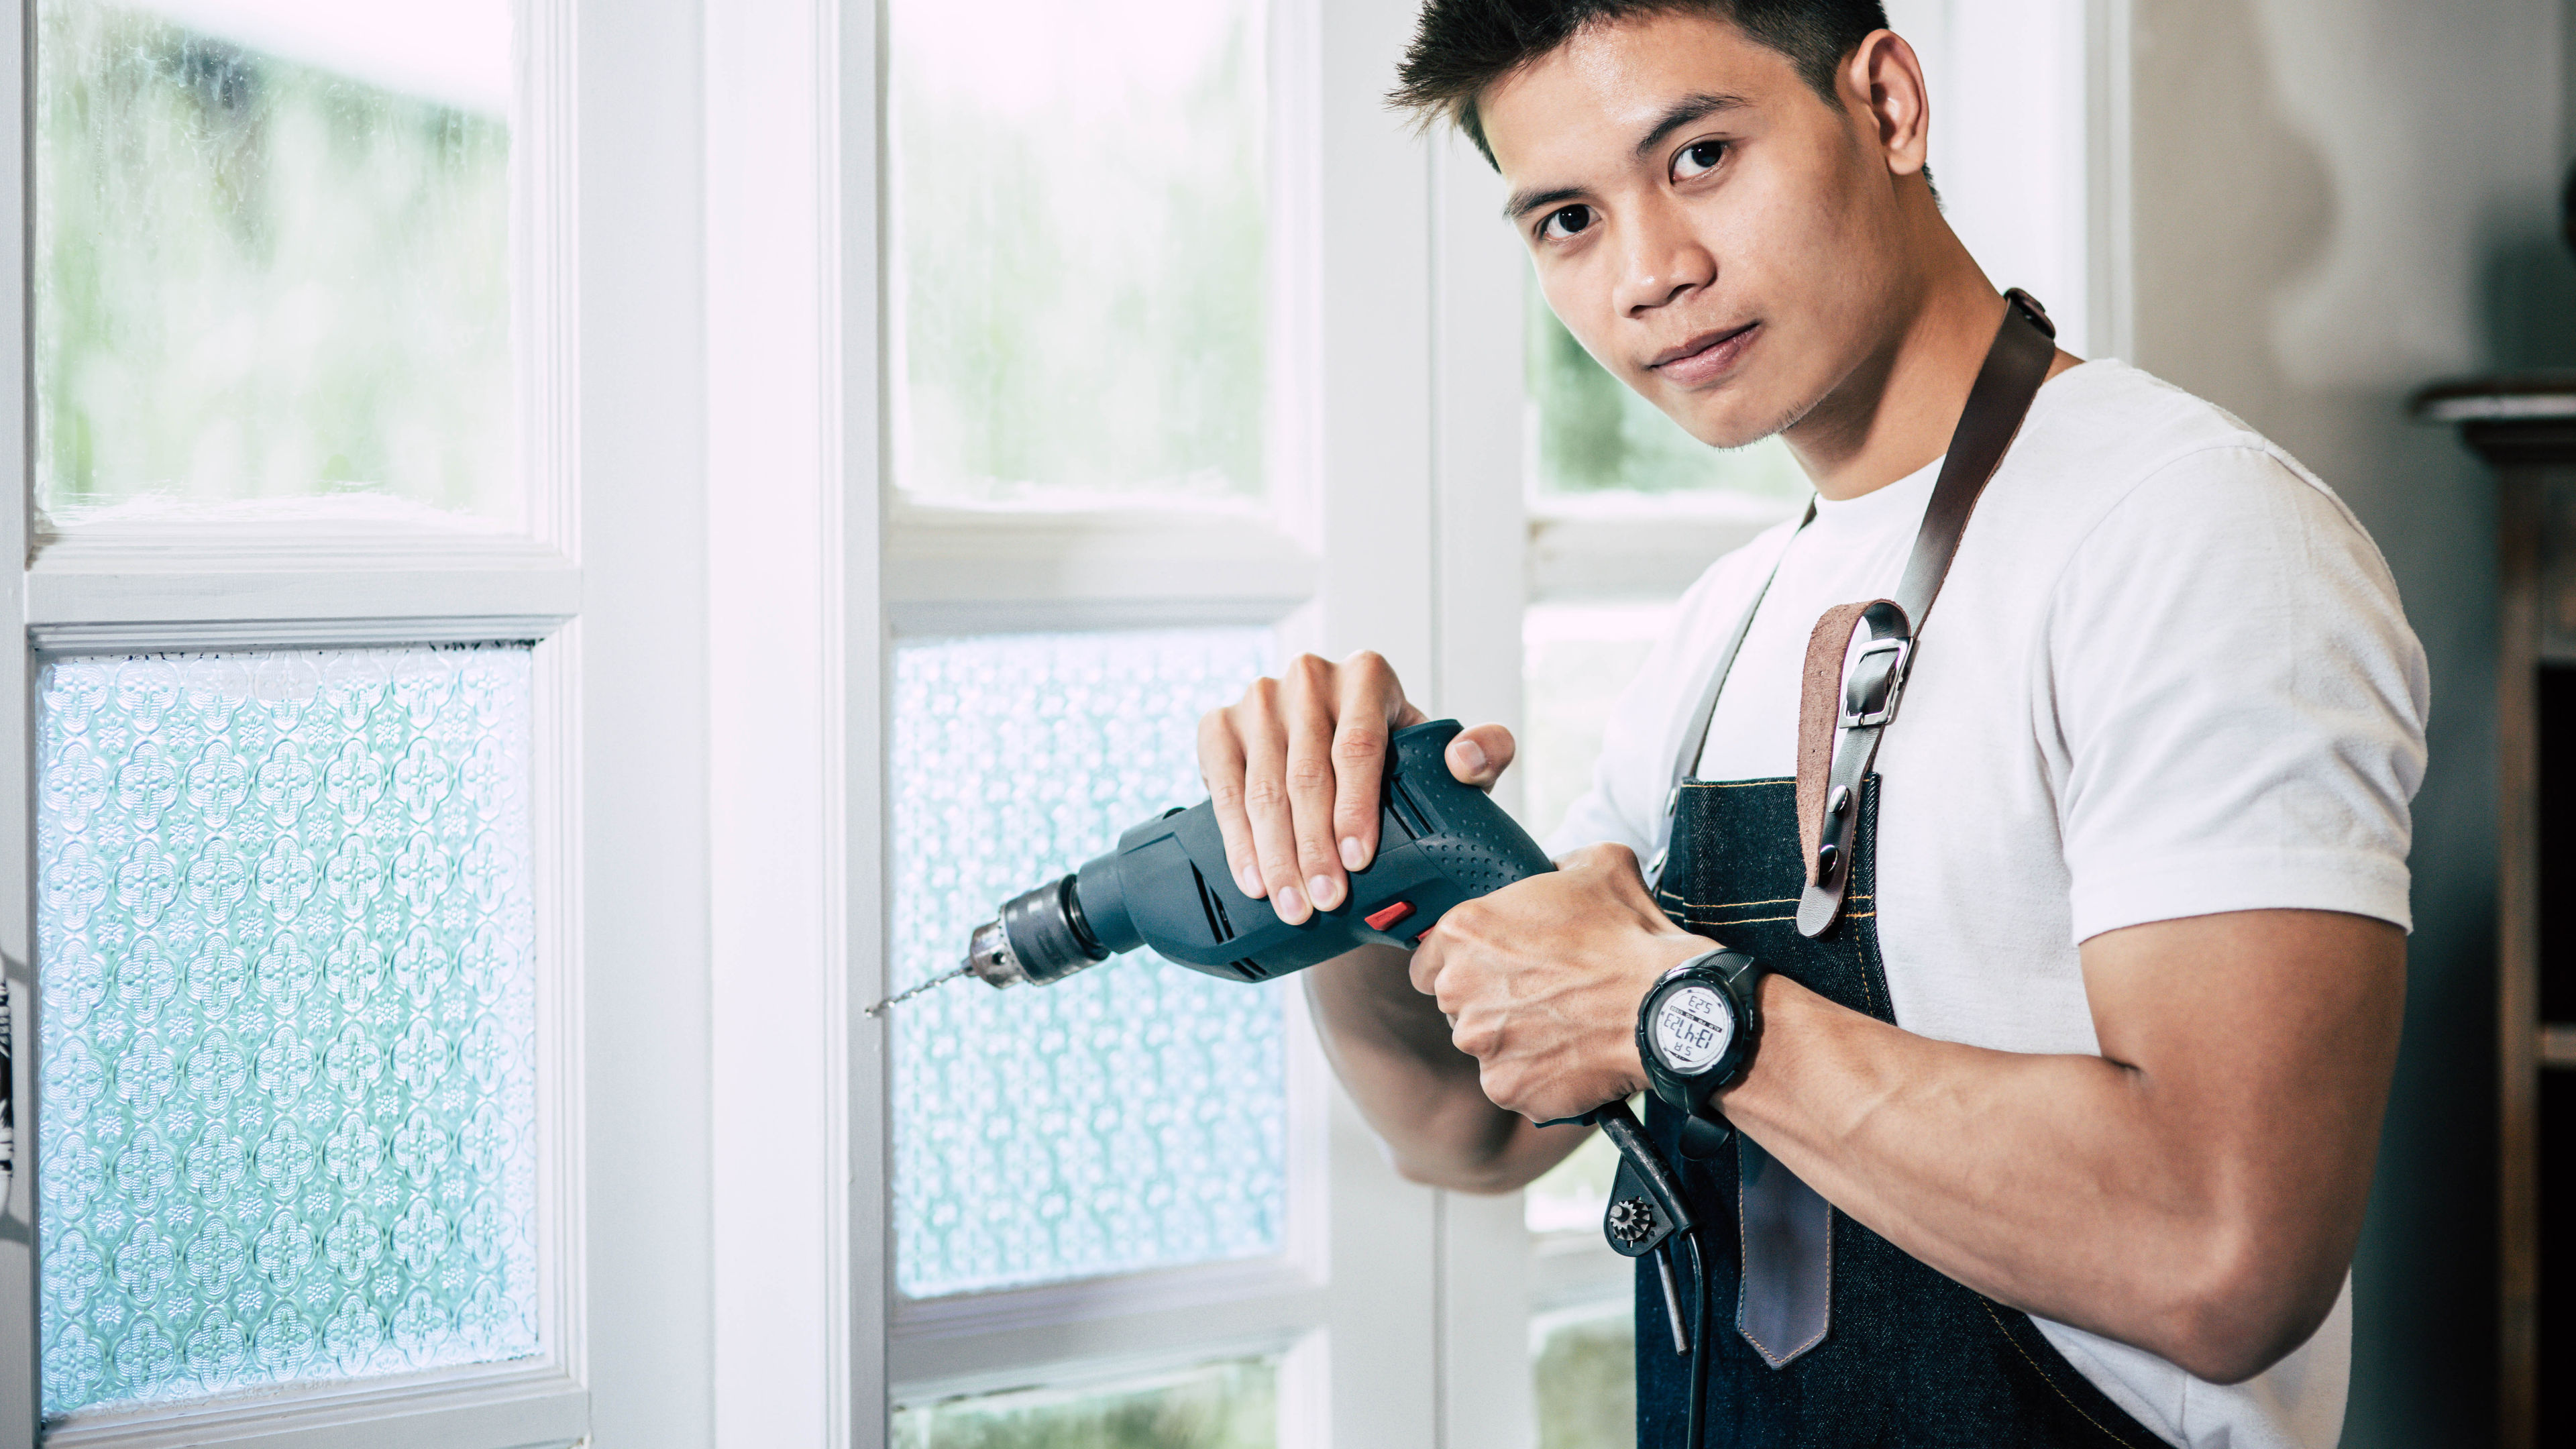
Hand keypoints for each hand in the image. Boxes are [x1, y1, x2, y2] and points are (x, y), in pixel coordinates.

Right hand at [1198, 651, 1514, 923]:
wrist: (1336, 755)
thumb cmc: (1399, 759)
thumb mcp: (1445, 756)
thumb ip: (1485, 754)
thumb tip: (1464, 761)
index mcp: (1367, 676)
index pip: (1358, 745)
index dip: (1356, 806)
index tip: (1358, 861)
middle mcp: (1309, 676)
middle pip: (1307, 773)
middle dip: (1314, 846)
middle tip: (1325, 901)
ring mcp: (1259, 698)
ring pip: (1263, 788)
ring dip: (1276, 855)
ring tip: (1294, 906)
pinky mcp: (1219, 724)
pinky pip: (1222, 789)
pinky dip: (1238, 841)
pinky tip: (1254, 879)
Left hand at [1410, 842, 1710, 1121]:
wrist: (1666, 1006)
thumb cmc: (1630, 937)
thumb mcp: (1596, 865)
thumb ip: (1557, 864)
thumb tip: (1554, 871)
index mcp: (1464, 931)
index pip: (1429, 961)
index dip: (1463, 964)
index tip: (1493, 969)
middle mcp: (1459, 989)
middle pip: (1456, 1004)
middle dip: (1490, 1001)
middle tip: (1541, 994)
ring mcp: (1480, 1043)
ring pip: (1484, 1045)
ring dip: (1512, 1039)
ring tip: (1562, 1025)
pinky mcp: (1505, 1087)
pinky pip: (1509, 1082)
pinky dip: (1534, 1075)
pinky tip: (1569, 1055)